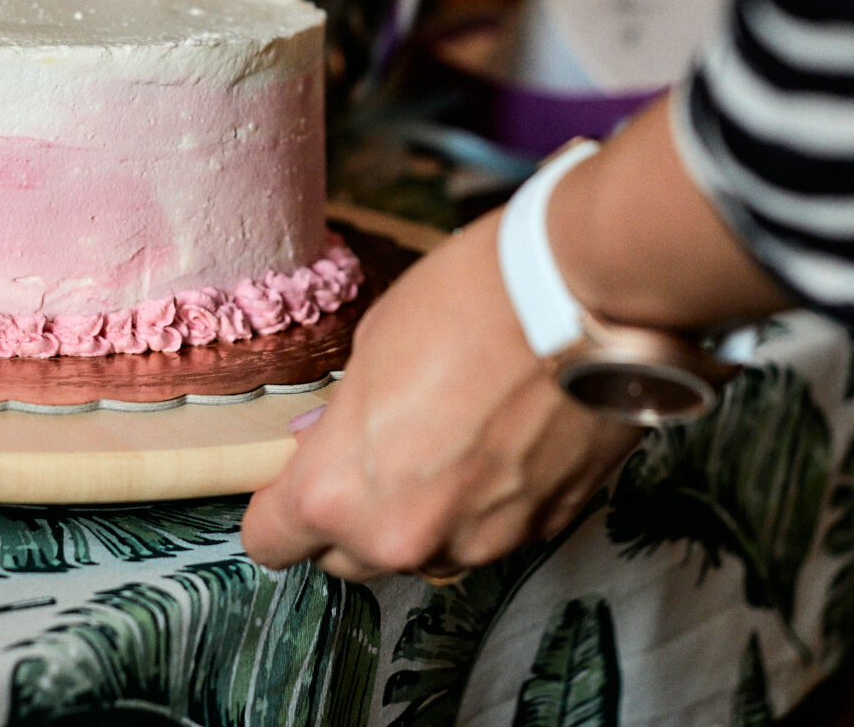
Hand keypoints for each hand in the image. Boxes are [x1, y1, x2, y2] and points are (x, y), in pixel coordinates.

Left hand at [241, 210, 640, 580]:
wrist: (582, 296)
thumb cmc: (466, 301)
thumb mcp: (371, 345)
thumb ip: (342, 420)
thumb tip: (325, 443)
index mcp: (338, 490)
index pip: (271, 543)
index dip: (276, 513)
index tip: (289, 487)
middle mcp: (404, 536)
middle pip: (349, 558)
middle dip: (351, 517)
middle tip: (373, 454)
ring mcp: (479, 542)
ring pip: (424, 551)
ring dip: (423, 513)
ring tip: (450, 437)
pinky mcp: (542, 531)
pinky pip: (489, 532)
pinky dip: (487, 502)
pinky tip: (504, 439)